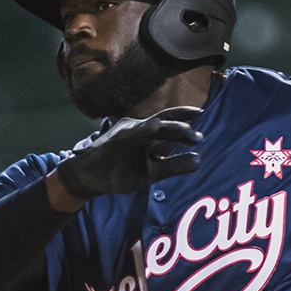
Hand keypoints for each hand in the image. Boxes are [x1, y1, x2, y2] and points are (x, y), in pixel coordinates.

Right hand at [54, 107, 203, 200]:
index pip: (167, 121)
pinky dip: (144, 128)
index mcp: (144, 133)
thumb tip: (198, 161)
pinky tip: (155, 127)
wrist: (88, 178)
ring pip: (152, 125)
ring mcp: (126, 132)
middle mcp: (136, 128)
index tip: (201, 113)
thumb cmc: (119, 172)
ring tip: (189, 132)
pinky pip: (132, 132)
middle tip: (200, 129)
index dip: (184, 116)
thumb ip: (173, 166)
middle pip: (163, 120)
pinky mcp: (116, 139)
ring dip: (171, 127)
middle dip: (182, 122)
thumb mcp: (152, 172)